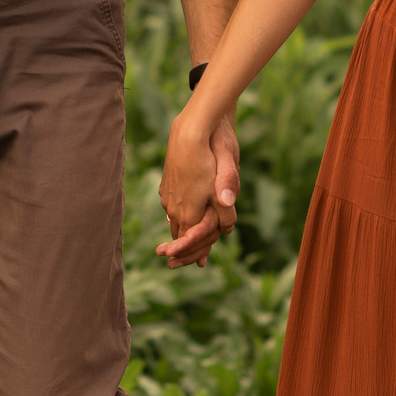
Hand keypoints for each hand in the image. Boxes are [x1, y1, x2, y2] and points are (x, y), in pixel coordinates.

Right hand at [154, 111, 240, 267]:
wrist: (188, 131)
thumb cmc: (209, 154)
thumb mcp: (226, 178)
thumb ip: (227, 205)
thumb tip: (228, 228)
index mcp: (188, 212)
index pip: (190, 242)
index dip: (196, 253)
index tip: (201, 263)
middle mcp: (174, 207)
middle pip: (180, 234)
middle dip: (188, 245)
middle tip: (197, 258)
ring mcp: (168, 195)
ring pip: (175, 219)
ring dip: (183, 229)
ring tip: (188, 238)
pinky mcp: (167, 184)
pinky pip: (172, 206)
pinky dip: (179, 214)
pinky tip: (185, 211)